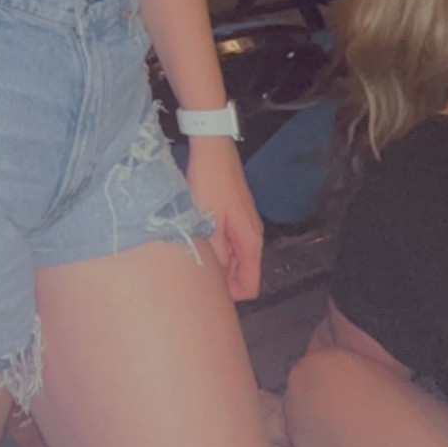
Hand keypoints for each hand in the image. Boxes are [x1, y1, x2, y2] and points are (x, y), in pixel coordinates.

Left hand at [185, 139, 263, 301]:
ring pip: (235, 259)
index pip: (250, 287)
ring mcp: (245, 226)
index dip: (230, 296)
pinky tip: (199, 241)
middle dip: (222, 282)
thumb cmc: (210, 183)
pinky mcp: (235, 216)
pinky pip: (229, 244)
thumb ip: (214, 253)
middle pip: (243, 275)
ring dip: (218, 264)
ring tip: (195, 259)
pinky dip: (217, 249)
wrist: (212, 150)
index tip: (207, 293)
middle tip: (196, 278)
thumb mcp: (207, 221)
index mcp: (250, 242)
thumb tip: (214, 276)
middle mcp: (252, 237)